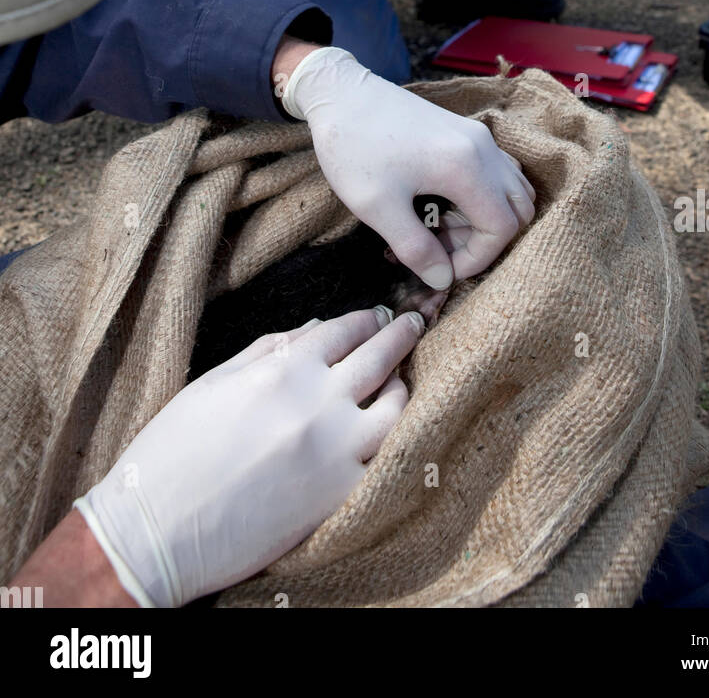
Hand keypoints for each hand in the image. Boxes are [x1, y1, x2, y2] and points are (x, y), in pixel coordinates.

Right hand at [72, 307, 423, 607]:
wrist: (155, 533)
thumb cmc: (172, 453)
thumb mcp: (213, 382)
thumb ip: (269, 350)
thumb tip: (316, 327)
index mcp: (282, 371)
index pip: (343, 330)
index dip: (364, 319)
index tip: (376, 315)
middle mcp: (317, 404)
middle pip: (378, 358)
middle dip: (399, 335)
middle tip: (412, 325)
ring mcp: (335, 453)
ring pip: (396, 408)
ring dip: (401, 387)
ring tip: (400, 380)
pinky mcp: (341, 498)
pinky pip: (384, 461)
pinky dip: (393, 443)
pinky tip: (392, 435)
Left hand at [281, 47, 535, 288]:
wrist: (340, 93)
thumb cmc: (353, 147)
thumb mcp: (377, 206)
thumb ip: (415, 248)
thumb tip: (441, 280)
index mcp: (466, 167)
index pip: (502, 227)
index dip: (478, 259)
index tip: (442, 269)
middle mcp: (483, 149)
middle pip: (518, 209)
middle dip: (486, 240)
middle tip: (442, 249)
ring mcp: (478, 136)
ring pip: (511, 189)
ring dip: (486, 218)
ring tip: (440, 229)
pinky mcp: (466, 131)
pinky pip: (497, 171)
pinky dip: (483, 196)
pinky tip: (444, 204)